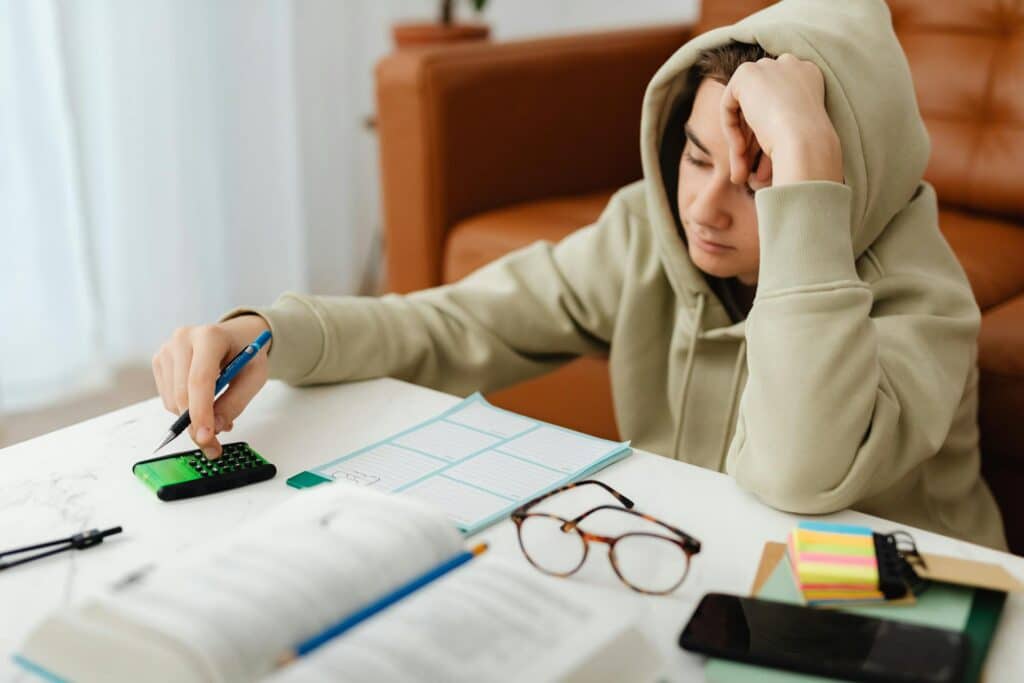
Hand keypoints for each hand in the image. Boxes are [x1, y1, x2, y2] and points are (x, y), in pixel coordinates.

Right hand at [152, 315, 270, 457]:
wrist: (234, 336)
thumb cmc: (245, 353)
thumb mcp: (255, 376)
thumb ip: (236, 402)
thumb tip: (216, 427)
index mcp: (210, 336)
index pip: (200, 380)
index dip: (201, 412)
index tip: (206, 437)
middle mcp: (183, 339)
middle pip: (183, 393)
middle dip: (197, 426)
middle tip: (213, 446)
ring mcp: (167, 349)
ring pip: (172, 401)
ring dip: (191, 419)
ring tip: (215, 415)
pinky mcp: (159, 361)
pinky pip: (167, 398)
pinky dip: (184, 409)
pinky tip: (201, 401)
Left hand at [720, 53, 842, 187]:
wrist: (806, 142)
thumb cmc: (808, 150)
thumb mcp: (796, 137)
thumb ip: (775, 131)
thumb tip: (750, 152)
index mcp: (809, 77)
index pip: (780, 103)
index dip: (768, 134)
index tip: (765, 164)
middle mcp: (792, 65)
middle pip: (761, 105)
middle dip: (752, 143)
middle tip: (751, 175)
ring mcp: (769, 67)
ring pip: (744, 110)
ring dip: (741, 145)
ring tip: (741, 176)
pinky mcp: (747, 73)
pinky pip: (729, 104)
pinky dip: (731, 130)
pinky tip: (741, 151)